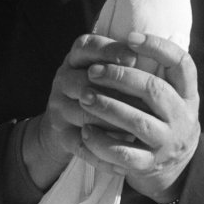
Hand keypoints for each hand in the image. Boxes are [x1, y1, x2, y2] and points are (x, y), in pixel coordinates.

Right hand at [21, 34, 138, 189]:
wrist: (69, 121)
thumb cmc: (101, 86)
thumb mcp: (108, 66)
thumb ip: (122, 57)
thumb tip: (140, 55)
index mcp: (76, 56)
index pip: (88, 46)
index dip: (110, 51)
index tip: (134, 58)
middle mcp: (62, 78)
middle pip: (85, 82)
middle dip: (117, 93)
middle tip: (145, 103)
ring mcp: (58, 108)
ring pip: (86, 116)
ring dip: (113, 124)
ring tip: (140, 130)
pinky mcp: (61, 135)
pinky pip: (82, 145)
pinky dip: (105, 153)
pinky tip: (125, 157)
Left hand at [77, 32, 200, 203]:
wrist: (173, 167)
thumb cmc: (163, 119)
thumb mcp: (172, 96)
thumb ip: (157, 73)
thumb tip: (126, 38)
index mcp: (188, 95)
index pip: (182, 63)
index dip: (158, 47)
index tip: (130, 37)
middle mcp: (182, 117)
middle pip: (154, 90)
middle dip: (120, 76)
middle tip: (93, 71)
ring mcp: (167, 143)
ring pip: (137, 123)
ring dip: (107, 107)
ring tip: (84, 97)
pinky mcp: (149, 165)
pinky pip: (123, 154)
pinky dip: (102, 143)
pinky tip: (86, 132)